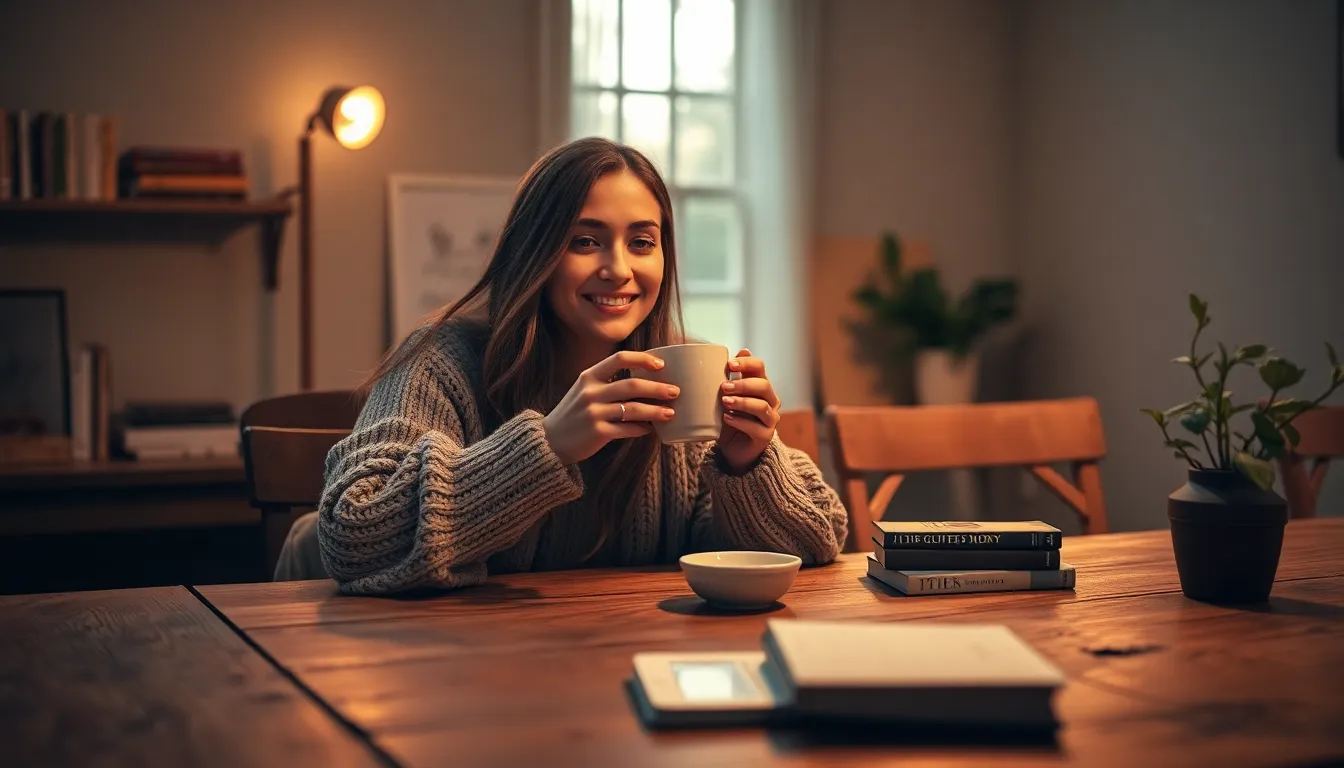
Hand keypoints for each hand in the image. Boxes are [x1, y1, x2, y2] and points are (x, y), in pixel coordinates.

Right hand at [542, 350, 679, 464]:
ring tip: (671, 413)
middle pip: (632, 385)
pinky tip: (651, 429)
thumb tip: (644, 380)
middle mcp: (591, 392)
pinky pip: (628, 429)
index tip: (661, 365)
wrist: (550, 440)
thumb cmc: (574, 414)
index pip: (619, 358)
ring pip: (633, 409)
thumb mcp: (584, 390)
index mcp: (589, 376)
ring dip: (656, 410)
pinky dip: (642, 429)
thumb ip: (607, 382)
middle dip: (658, 388)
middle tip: (675, 391)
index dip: (643, 360)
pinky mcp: (598, 433)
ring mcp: (594, 413)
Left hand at [717, 349, 780, 472]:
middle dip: (743, 384)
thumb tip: (733, 354)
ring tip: (724, 402)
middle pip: (764, 386)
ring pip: (762, 406)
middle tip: (723, 386)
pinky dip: (740, 421)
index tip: (729, 364)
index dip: (747, 363)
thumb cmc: (730, 418)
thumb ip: (730, 379)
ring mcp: (770, 419)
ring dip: (742, 402)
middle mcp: (770, 401)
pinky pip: (756, 427)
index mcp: (761, 386)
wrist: (732, 448)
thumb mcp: (727, 397)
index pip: (760, 368)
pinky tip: (727, 418)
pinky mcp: (766, 436)